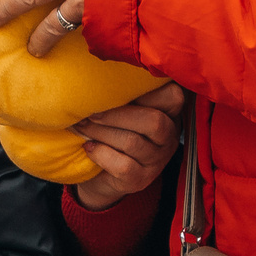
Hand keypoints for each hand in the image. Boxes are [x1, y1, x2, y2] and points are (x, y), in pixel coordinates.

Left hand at [69, 83, 187, 211]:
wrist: (100, 176)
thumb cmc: (111, 132)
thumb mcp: (121, 109)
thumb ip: (123, 93)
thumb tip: (98, 75)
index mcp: (168, 114)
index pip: (173, 96)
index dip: (146, 90)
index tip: (115, 89)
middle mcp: (169, 137)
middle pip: (153, 121)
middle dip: (116, 114)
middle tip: (91, 113)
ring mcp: (157, 161)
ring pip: (133, 142)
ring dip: (101, 132)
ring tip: (82, 127)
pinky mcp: (140, 180)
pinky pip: (123, 165)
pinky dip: (101, 153)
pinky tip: (89, 147)